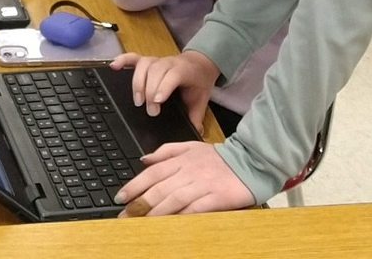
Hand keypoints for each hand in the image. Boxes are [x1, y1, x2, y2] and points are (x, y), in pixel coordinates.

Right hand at [113, 49, 218, 131]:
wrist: (200, 63)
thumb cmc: (199, 82)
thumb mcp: (201, 99)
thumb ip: (196, 116)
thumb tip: (195, 134)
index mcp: (184, 71)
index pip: (172, 76)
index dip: (163, 87)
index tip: (157, 102)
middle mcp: (169, 63)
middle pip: (155, 71)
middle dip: (150, 91)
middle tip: (150, 111)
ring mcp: (158, 60)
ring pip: (144, 64)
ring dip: (138, 81)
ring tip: (137, 100)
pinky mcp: (149, 60)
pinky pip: (134, 58)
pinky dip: (123, 60)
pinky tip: (113, 66)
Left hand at [115, 142, 254, 215]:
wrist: (250, 161)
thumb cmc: (219, 158)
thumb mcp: (191, 147)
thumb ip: (167, 151)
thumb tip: (144, 159)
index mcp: (182, 159)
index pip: (152, 172)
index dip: (135, 185)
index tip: (121, 197)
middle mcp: (189, 171)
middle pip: (159, 188)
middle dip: (139, 204)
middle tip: (125, 216)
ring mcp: (202, 184)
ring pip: (173, 199)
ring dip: (155, 213)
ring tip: (142, 223)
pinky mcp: (216, 197)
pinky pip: (195, 209)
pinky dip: (181, 216)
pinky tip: (170, 224)